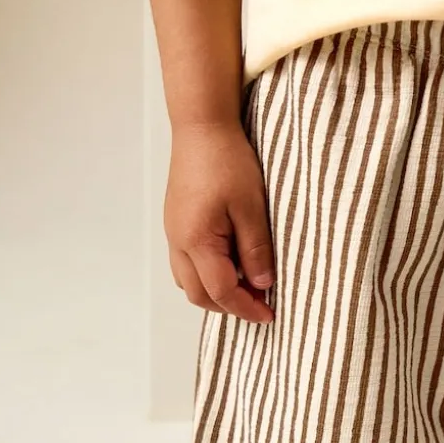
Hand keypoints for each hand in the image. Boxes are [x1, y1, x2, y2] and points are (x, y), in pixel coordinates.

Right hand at [164, 121, 274, 323]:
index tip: (270, 314)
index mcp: (196, 240)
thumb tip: (262, 285)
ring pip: (189, 281)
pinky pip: (187, 262)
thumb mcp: (252, 207)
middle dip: (230, 306)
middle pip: (198, 294)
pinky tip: (232, 262)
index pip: (220, 291)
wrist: (201, 127)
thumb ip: (256, 250)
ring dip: (217, 292)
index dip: (246, 308)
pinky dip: (208, 273)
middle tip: (261, 304)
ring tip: (248, 285)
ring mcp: (174, 232)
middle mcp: (178, 242)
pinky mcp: (177, 223)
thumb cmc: (226, 160)